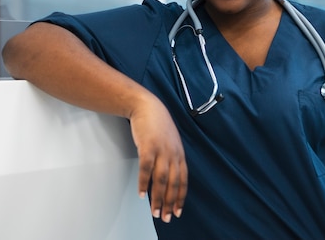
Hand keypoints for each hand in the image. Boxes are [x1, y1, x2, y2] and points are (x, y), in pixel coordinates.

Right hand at [129, 98, 186, 222]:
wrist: (147, 106)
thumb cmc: (158, 124)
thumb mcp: (170, 142)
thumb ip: (171, 157)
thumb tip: (169, 176)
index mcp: (179, 154)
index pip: (183, 180)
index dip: (180, 197)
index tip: (177, 211)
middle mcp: (173, 154)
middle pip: (173, 183)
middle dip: (169, 203)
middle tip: (165, 218)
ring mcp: (161, 150)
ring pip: (161, 179)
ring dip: (157, 198)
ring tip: (154, 211)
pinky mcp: (148, 146)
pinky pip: (146, 169)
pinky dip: (143, 183)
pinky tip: (141, 193)